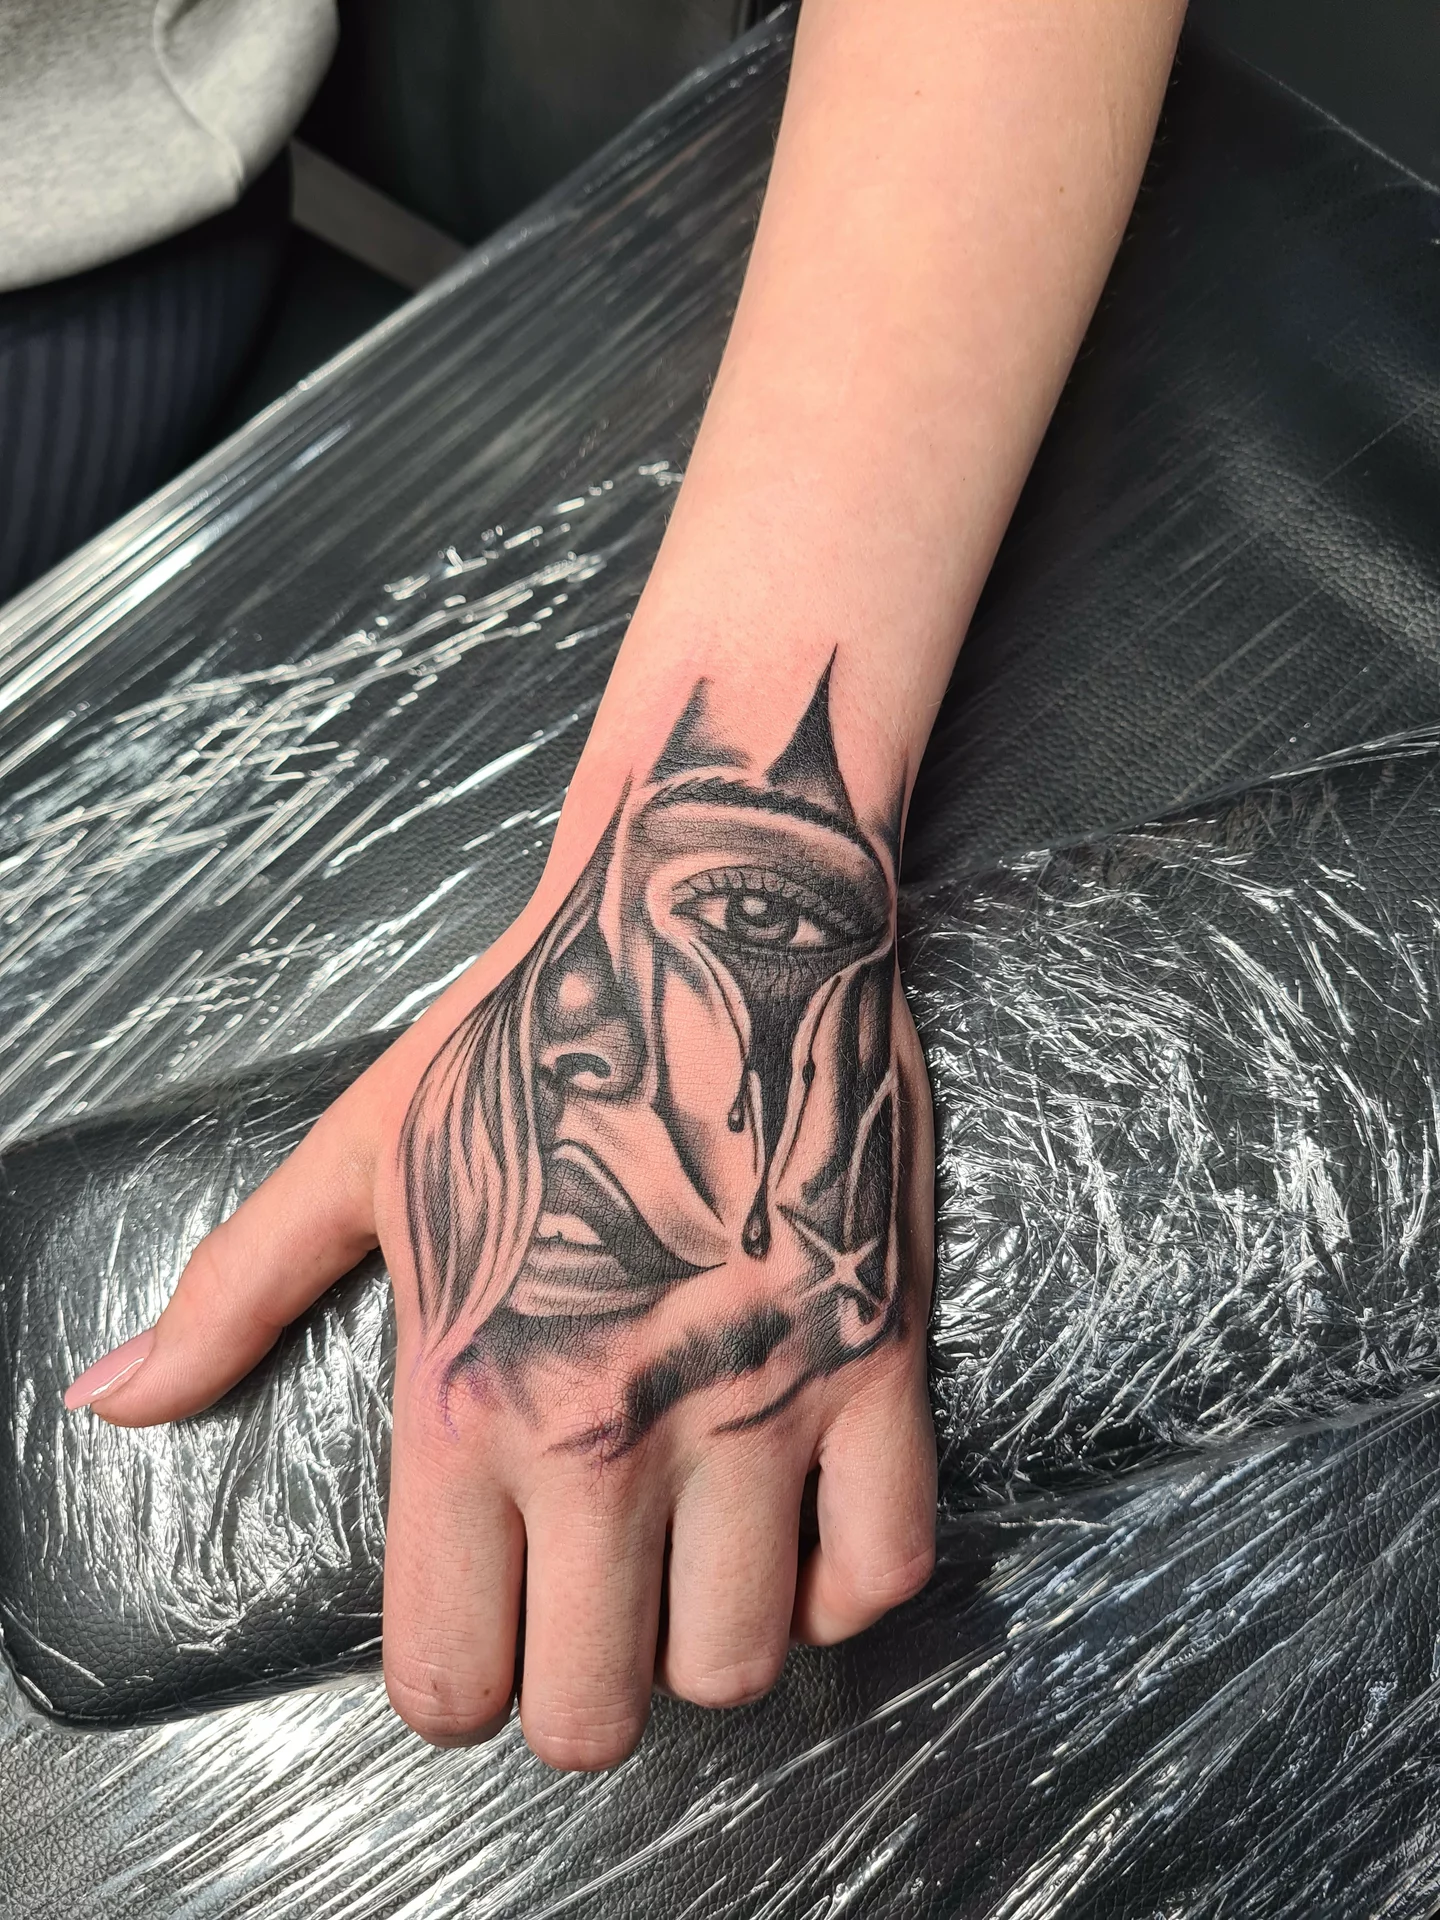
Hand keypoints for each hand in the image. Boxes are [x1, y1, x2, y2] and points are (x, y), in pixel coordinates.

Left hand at [68, 664, 936, 1767]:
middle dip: (581, 1690)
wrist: (712, 920)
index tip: (482, 1629)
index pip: (447, 1677)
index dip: (458, 1686)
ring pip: (737, 1666)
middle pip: (594, 1712)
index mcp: (463, 1397)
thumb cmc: (527, 1036)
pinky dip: (840, 1590)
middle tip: (588, 1607)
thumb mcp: (362, 1156)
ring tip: (690, 1564)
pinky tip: (797, 1534)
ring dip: (708, 1645)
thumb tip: (108, 1402)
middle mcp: (605, 1430)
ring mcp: (754, 1403)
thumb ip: (235, 1293)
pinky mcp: (875, 1360)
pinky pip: (884, 1570)